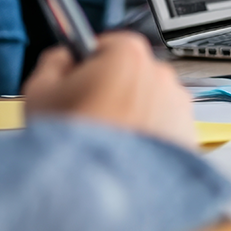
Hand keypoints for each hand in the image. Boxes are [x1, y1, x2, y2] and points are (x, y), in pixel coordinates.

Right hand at [22, 32, 195, 147]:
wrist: (105, 186)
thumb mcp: (40, 90)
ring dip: (133, 112)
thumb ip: (54, 62)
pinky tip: (126, 149)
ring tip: (107, 136)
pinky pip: (165, 126)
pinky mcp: (190, 132)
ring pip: (150, 101)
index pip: (108, 44)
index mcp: (128, 54)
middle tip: (89, 112)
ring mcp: (179, 104)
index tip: (80, 76)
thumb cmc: (76, 141)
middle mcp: (162, 74)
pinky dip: (150, 134)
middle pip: (132, 73)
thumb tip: (64, 57)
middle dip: (113, 88)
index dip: (89, 62)